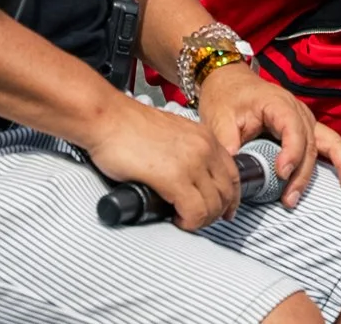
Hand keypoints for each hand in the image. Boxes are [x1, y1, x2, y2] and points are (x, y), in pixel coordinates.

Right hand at [82, 95, 243, 231]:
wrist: (107, 118)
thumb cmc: (128, 127)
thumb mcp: (171, 134)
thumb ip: (186, 152)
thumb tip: (189, 180)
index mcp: (205, 137)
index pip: (233, 174)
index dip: (231, 198)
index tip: (224, 211)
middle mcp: (204, 148)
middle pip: (226, 193)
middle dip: (216, 213)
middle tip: (197, 221)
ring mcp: (192, 162)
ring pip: (213, 205)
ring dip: (201, 220)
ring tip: (183, 220)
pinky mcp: (174, 177)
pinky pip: (195, 212)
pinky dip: (188, 222)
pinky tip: (175, 219)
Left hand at [193, 62, 340, 209]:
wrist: (230, 82)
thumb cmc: (226, 98)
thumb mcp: (219, 117)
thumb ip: (227, 141)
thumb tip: (234, 166)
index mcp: (278, 104)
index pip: (292, 129)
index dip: (291, 152)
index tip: (281, 173)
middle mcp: (299, 111)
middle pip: (311, 143)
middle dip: (305, 174)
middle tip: (292, 199)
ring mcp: (307, 120)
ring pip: (330, 142)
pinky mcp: (308, 129)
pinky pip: (332, 144)